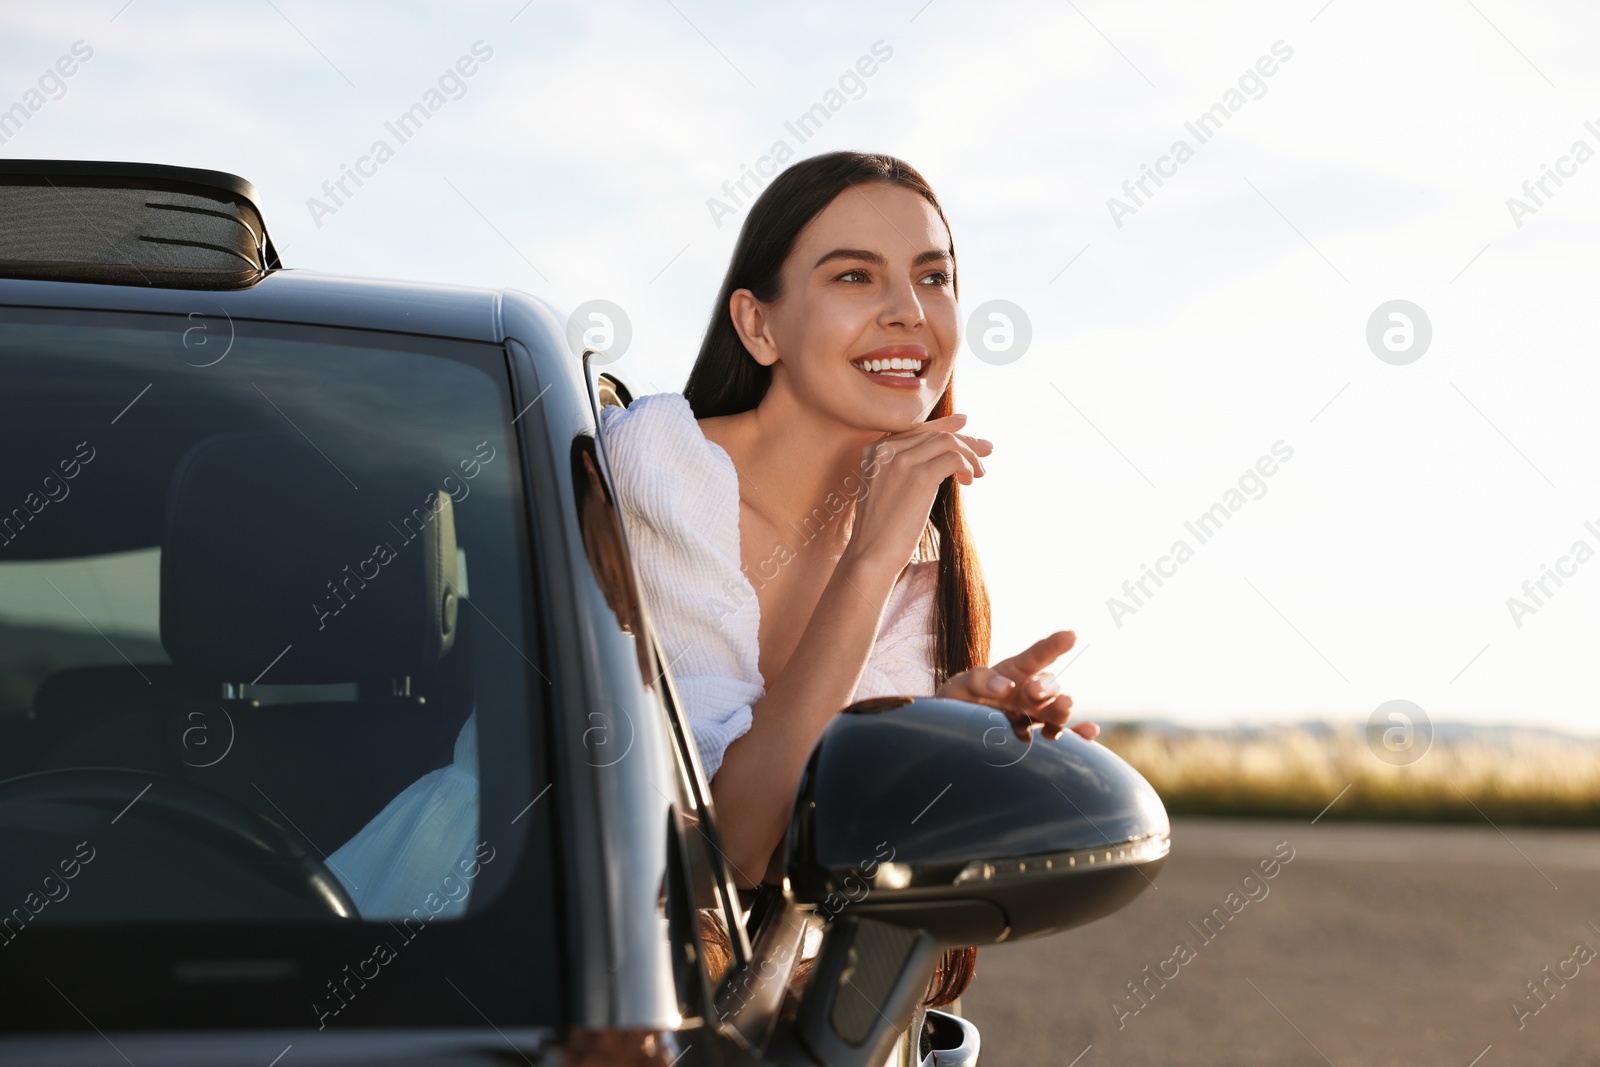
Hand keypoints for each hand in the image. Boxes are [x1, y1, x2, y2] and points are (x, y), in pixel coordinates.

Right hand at [843, 413, 992, 574]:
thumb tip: (941, 455)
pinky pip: (954, 458)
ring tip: (979, 473)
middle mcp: (885, 449)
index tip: (964, 423)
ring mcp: (901, 461)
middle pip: (934, 433)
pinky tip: (970, 481)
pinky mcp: (920, 477)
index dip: (942, 425)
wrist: (871, 554)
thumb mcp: (884, 489)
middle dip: (965, 440)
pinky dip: (968, 466)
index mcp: (873, 450)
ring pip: (948, 442)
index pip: (915, 429)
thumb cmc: (880, 530)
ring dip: (970, 455)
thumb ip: (901, 468)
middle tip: (987, 450)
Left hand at [934, 629, 1098, 743]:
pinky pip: (1061, 737)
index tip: (1071, 635)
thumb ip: (978, 680)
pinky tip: (1089, 733)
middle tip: (1032, 691)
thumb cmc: (954, 705)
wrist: (949, 737)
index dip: (1053, 645)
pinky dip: (1077, 736)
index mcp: (1012, 674)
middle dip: (1045, 686)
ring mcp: (1034, 717)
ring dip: (1062, 708)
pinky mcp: (1036, 741)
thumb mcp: (957, 687)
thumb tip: (1006, 686)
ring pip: (1057, 710)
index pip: (1036, 656)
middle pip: (1048, 685)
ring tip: (1064, 706)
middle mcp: (1027, 694)